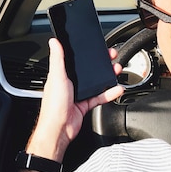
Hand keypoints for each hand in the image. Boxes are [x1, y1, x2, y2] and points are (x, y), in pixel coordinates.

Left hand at [26, 38, 123, 161]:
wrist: (59, 130)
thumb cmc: (53, 105)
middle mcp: (69, 83)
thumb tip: (54, 41)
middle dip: (100, 64)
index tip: (96, 47)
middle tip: (112, 57)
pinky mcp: (85, 104)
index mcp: (61, 75)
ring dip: (106, 77)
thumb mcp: (56, 77)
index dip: (85, 53)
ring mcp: (78, 94)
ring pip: (96, 82)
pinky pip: (100, 96)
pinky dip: (109, 93)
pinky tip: (117, 89)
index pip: (75, 60)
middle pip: (88, 70)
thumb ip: (57, 59)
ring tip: (116, 70)